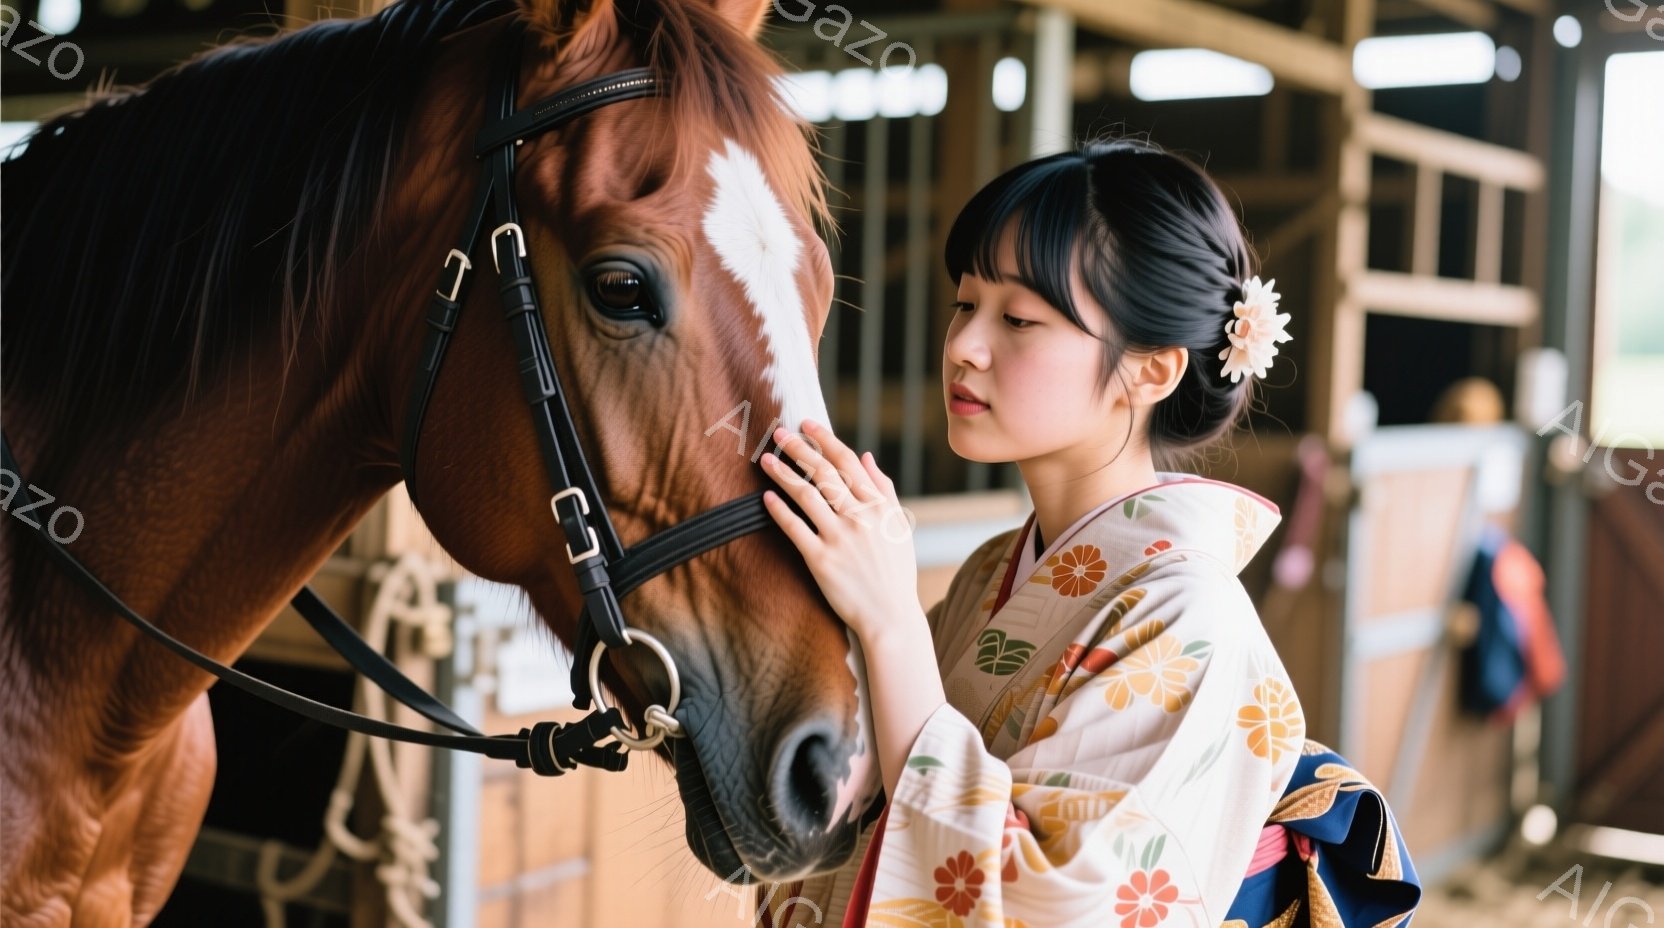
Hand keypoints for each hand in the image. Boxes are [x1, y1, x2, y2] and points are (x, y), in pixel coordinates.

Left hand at [759, 419, 919, 642]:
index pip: (847, 462)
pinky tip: (766, 497)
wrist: (890, 616)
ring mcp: (839, 538)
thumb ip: (883, 489)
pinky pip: (795, 529)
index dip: (825, 439)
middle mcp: (859, 517)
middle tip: (779, 433)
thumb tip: (866, 457)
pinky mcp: (821, 560)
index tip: (807, 424)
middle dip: (799, 449)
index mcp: (878, 506)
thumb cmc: (895, 572)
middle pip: (824, 473)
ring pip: (806, 495)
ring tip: (765, 459)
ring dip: (783, 474)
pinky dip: (780, 511)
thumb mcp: (898, 526)